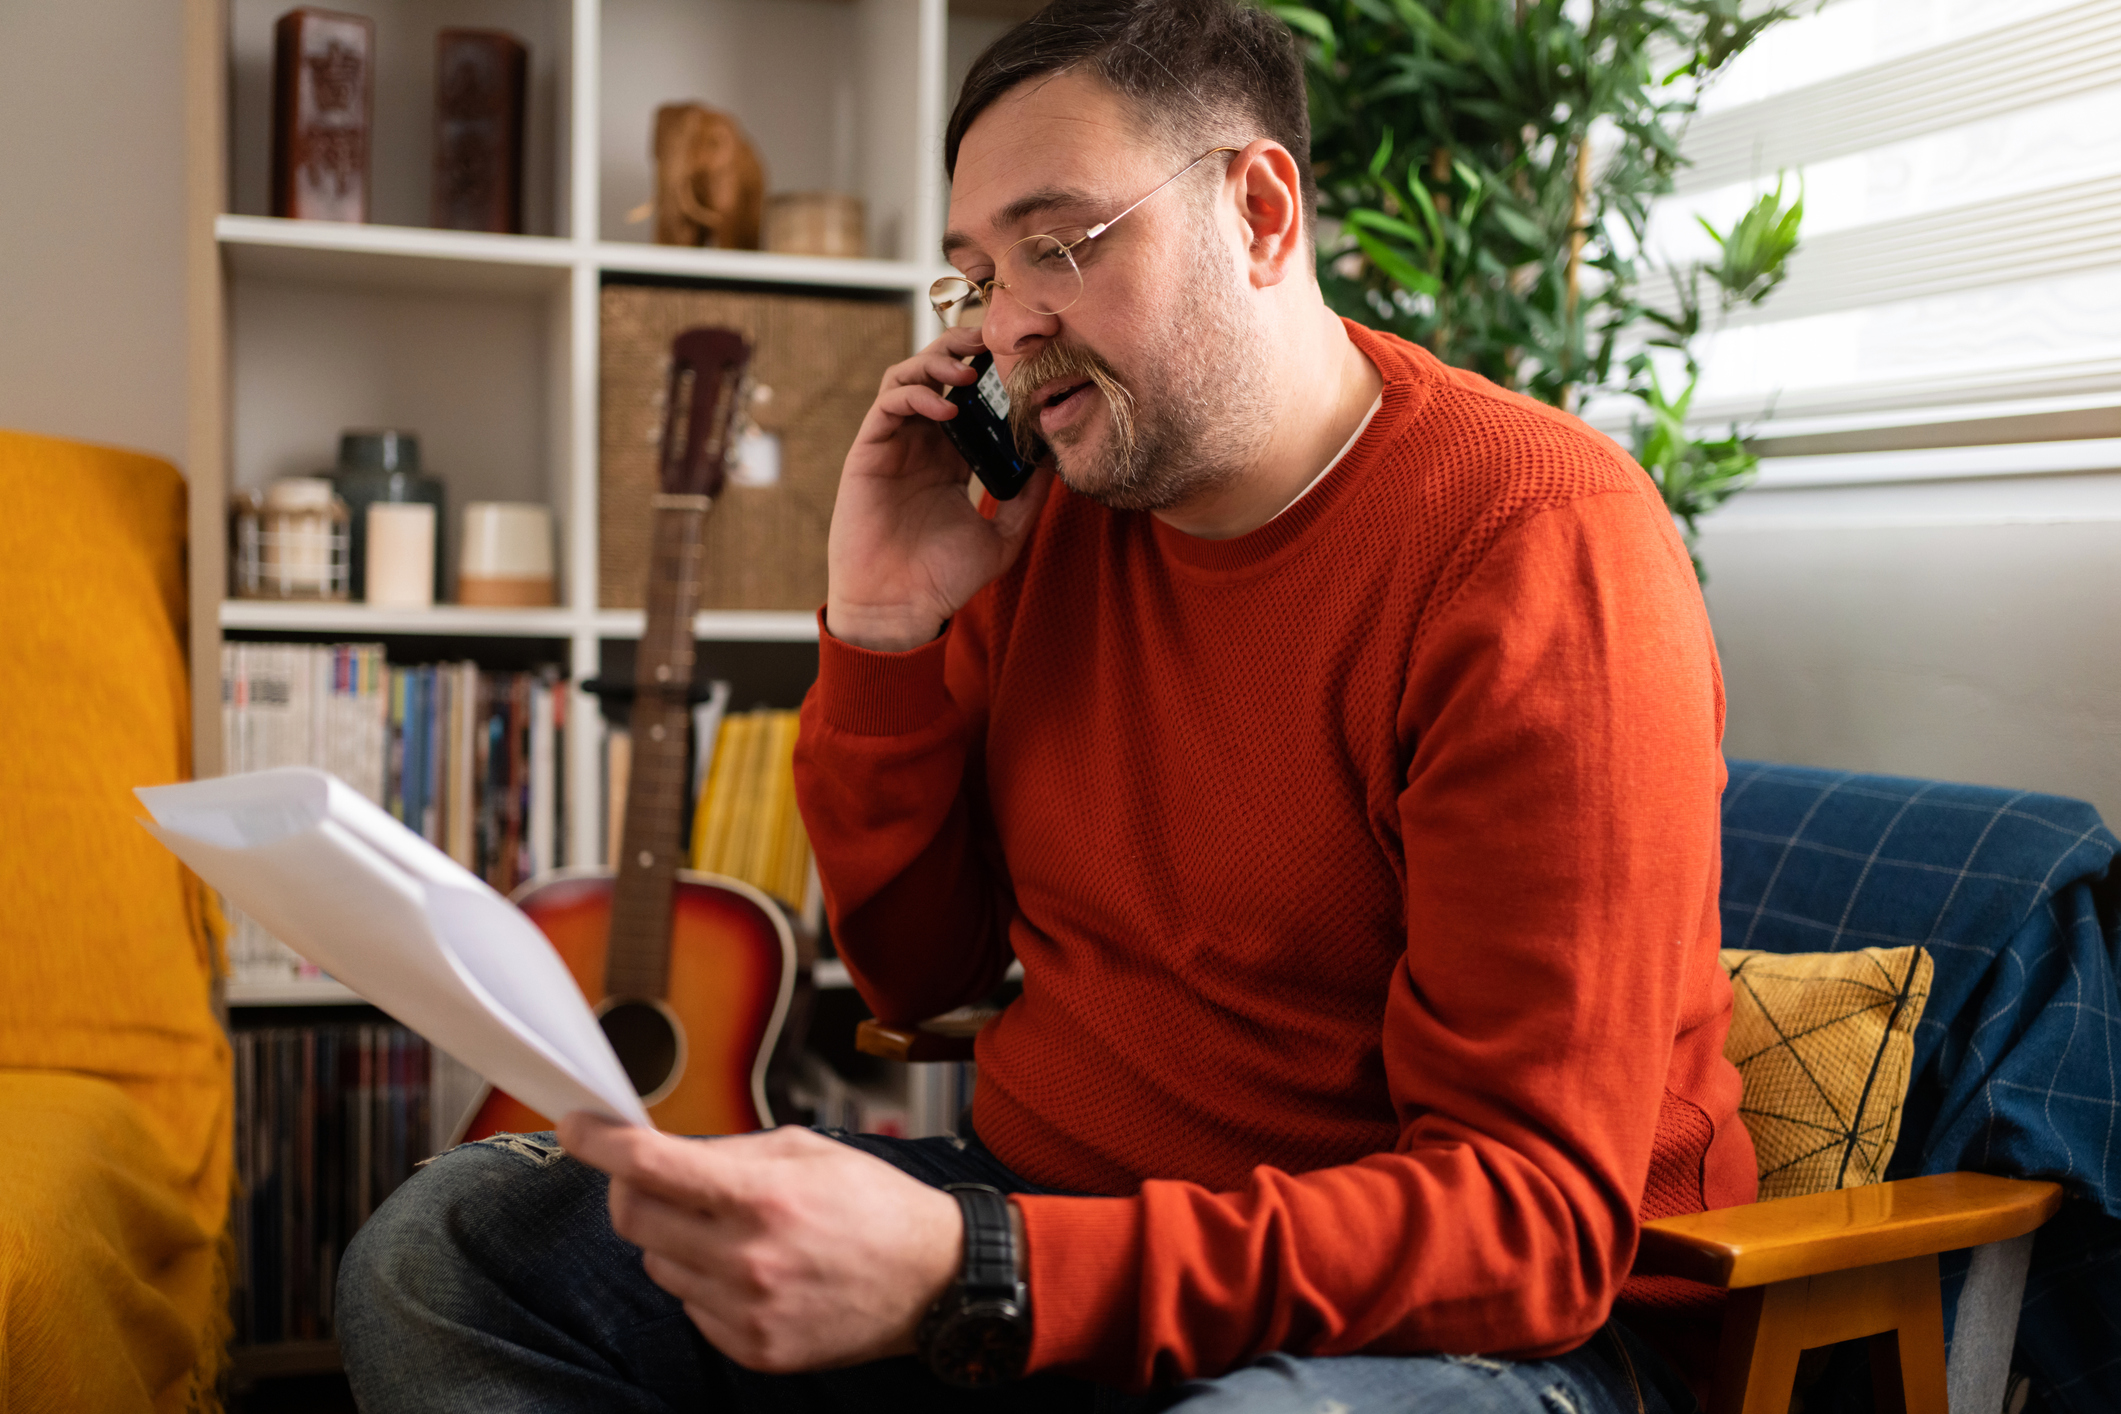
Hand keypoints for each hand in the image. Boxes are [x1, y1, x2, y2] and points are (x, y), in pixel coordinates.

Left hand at [557, 1115, 963, 1371]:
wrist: (930, 1280)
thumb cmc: (876, 1207)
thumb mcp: (807, 1150)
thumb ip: (730, 1151)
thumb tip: (666, 1154)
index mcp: (761, 1195)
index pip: (650, 1164)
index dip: (600, 1141)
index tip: (578, 1126)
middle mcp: (746, 1257)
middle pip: (633, 1219)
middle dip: (631, 1190)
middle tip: (655, 1179)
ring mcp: (746, 1310)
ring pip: (657, 1264)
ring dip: (674, 1240)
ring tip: (731, 1231)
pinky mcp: (751, 1347)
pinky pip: (690, 1306)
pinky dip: (704, 1283)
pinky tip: (751, 1270)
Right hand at [825, 326, 1053, 651]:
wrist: (899, 608)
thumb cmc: (944, 580)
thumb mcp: (1003, 537)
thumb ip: (1029, 500)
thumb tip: (1057, 460)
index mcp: (952, 459)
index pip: (970, 399)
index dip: (990, 373)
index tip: (1022, 361)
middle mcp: (921, 445)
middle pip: (937, 374)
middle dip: (962, 349)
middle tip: (993, 339)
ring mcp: (893, 445)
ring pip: (908, 377)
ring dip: (937, 363)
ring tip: (968, 371)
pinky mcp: (869, 452)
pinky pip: (888, 404)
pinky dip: (916, 395)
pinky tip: (946, 407)